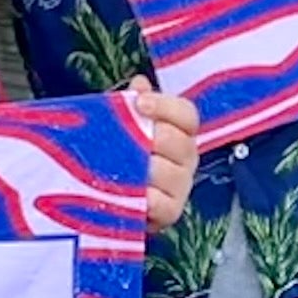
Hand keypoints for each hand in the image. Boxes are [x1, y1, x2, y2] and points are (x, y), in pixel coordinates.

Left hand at [131, 79, 199, 230]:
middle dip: (150, 139)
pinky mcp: (171, 212)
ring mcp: (181, 186)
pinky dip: (146, 198)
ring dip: (142, 168)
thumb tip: (140, 84)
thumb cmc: (123, 155)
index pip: (186, 115)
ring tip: (118, 167)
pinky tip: (126, 192)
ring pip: (169, 173)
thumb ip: (132, 105)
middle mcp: (187, 158)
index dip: (165, 107)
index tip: (139, 104)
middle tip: (124, 141)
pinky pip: (164, 205)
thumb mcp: (124, 126)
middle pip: (180, 142)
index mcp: (181, 132)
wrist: (110, 198)